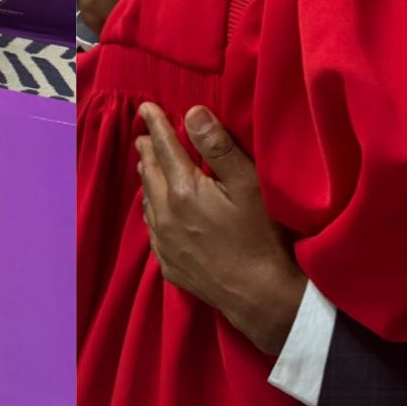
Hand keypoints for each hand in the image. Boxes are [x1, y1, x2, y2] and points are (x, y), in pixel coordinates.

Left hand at [136, 102, 305, 355]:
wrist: (261, 298)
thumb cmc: (261, 237)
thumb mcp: (248, 184)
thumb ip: (218, 146)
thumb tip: (192, 113)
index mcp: (183, 190)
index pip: (163, 146)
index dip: (155, 123)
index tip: (145, 106)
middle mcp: (165, 215)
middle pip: (149, 172)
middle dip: (147, 150)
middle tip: (146, 134)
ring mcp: (165, 243)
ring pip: (147, 201)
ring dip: (148, 179)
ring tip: (147, 166)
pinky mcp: (169, 265)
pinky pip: (152, 228)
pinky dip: (153, 209)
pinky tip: (158, 209)